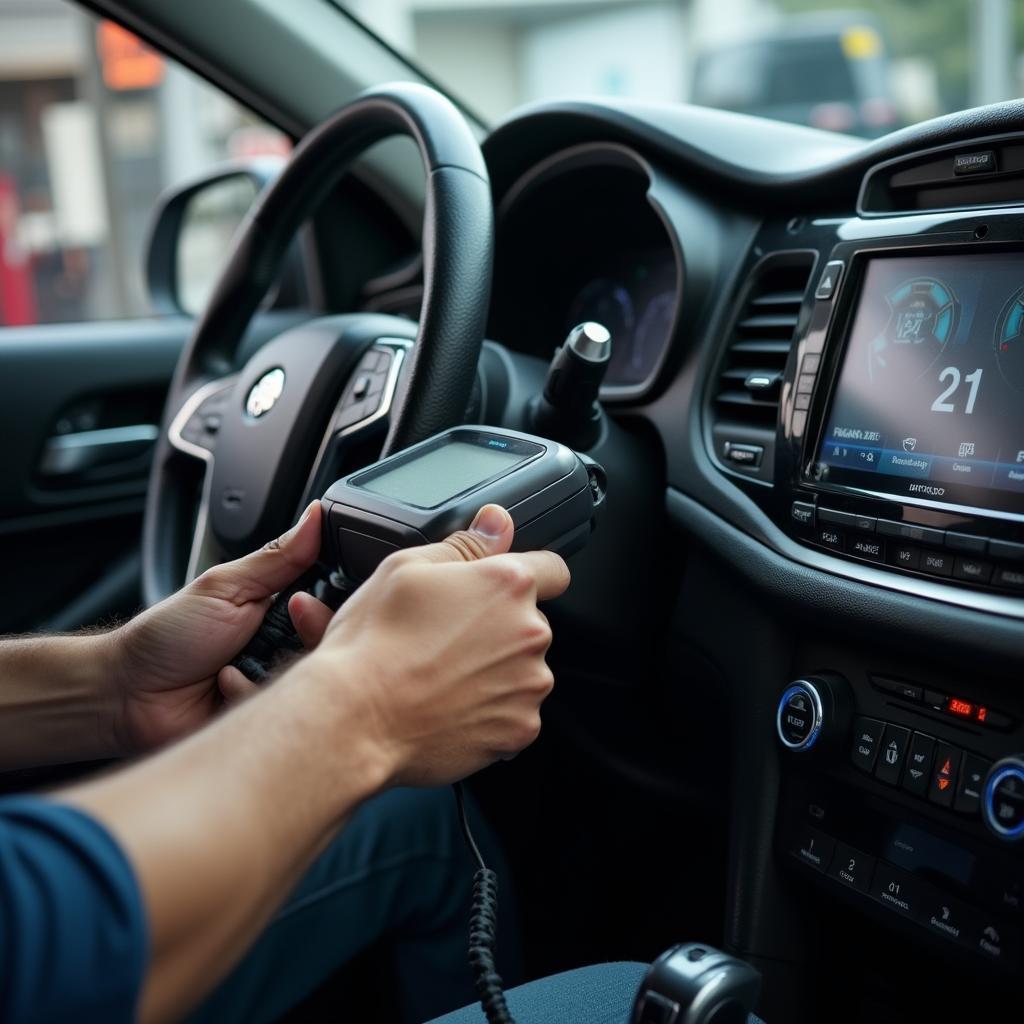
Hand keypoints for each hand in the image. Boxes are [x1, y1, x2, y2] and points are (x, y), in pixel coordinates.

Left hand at [110, 503, 322, 752]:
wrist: (127, 693)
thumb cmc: (168, 636)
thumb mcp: (226, 586)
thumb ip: (279, 556)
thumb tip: (314, 515)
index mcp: (283, 611)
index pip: (332, 605)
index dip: (327, 607)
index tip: (305, 604)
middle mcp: (287, 648)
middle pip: (330, 643)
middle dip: (302, 637)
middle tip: (269, 634)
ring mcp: (278, 684)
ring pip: (311, 679)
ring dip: (268, 670)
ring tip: (230, 666)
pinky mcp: (267, 717)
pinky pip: (284, 711)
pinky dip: (249, 695)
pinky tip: (224, 689)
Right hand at [291, 504, 570, 786]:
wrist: (356, 719)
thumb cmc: (375, 644)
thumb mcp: (407, 568)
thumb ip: (466, 544)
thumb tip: (497, 523)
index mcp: (508, 584)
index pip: (552, 570)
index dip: (524, 577)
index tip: (500, 592)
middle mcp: (530, 632)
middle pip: (530, 623)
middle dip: (499, 628)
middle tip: (447, 639)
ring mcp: (529, 684)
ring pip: (524, 670)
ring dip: (497, 671)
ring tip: (443, 676)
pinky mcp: (520, 728)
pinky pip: (515, 713)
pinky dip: (491, 712)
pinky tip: (450, 705)